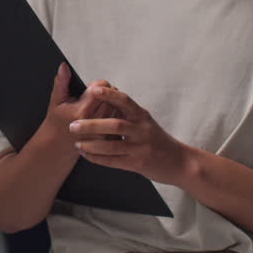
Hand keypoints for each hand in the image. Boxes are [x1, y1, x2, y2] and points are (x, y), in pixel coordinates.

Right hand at [39, 64, 111, 156]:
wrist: (59, 145)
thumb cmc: (58, 121)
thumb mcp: (56, 100)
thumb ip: (61, 81)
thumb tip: (64, 66)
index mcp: (82, 111)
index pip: (102, 87)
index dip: (97, 84)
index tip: (90, 89)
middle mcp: (95, 122)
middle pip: (112, 96)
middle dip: (105, 93)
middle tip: (94, 98)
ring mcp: (104, 132)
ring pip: (119, 107)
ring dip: (112, 103)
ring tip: (99, 107)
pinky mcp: (110, 138)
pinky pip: (120, 119)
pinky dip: (116, 115)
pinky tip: (105, 117)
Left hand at [66, 85, 189, 184]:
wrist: (180, 162)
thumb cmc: (157, 139)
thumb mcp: (146, 122)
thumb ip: (128, 113)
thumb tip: (106, 96)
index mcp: (142, 116)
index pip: (125, 101)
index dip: (109, 94)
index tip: (93, 89)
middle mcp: (141, 130)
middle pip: (115, 125)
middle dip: (92, 125)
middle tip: (73, 124)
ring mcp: (140, 148)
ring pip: (112, 145)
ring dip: (92, 145)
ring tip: (77, 143)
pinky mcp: (137, 164)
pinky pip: (113, 161)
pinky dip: (97, 158)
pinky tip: (86, 155)